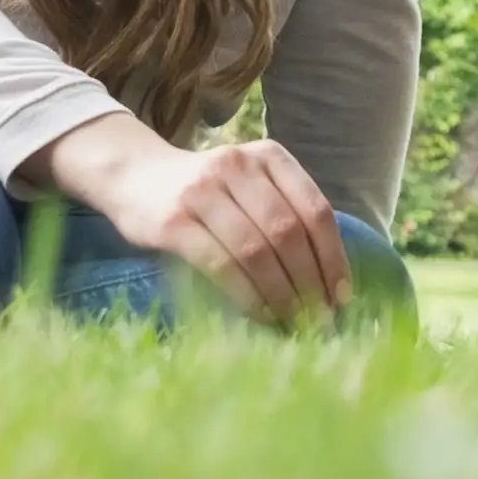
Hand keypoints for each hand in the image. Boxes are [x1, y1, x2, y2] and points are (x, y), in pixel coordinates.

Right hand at [54, 120, 355, 322]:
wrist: (135, 176)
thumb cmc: (207, 191)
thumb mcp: (251, 183)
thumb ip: (286, 212)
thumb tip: (329, 278)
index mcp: (269, 156)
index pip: (315, 210)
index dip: (333, 257)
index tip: (341, 295)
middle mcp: (238, 166)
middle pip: (289, 232)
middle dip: (310, 282)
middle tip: (320, 319)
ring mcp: (203, 192)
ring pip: (257, 250)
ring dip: (282, 293)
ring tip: (294, 321)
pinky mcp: (174, 221)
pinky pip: (221, 264)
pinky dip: (247, 294)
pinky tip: (261, 314)